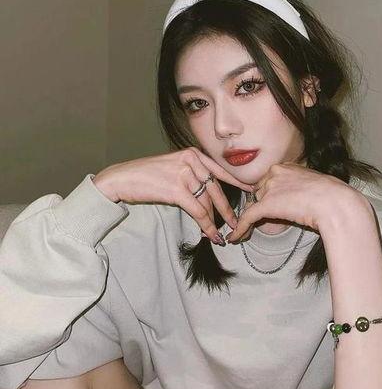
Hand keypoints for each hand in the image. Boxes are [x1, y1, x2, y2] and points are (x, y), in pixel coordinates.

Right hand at [92, 147, 253, 244]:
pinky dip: (206, 225)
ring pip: (207, 203)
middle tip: (238, 223)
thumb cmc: (146, 176)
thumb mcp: (173, 167)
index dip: (238, 183)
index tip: (252, 191)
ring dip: (215, 221)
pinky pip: (198, 211)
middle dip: (228, 209)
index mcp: (193, 153)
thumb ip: (192, 174)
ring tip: (220, 234)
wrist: (123, 179)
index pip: (221, 170)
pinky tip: (210, 235)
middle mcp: (191, 160)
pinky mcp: (177, 189)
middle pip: (217, 189)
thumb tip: (210, 194)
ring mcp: (184, 173)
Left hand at [225, 162, 355, 242]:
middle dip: (261, 206)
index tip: (270, 207)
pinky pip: (247, 217)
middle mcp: (275, 172)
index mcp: (287, 166)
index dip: (268, 195)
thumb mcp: (316, 185)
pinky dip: (240, 228)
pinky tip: (235, 238)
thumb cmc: (333, 196)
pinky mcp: (266, 204)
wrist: (335, 203)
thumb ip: (302, 188)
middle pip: (259, 191)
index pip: (269, 180)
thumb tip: (300, 200)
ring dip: (252, 218)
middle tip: (264, 221)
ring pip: (254, 204)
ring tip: (248, 232)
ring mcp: (270, 188)